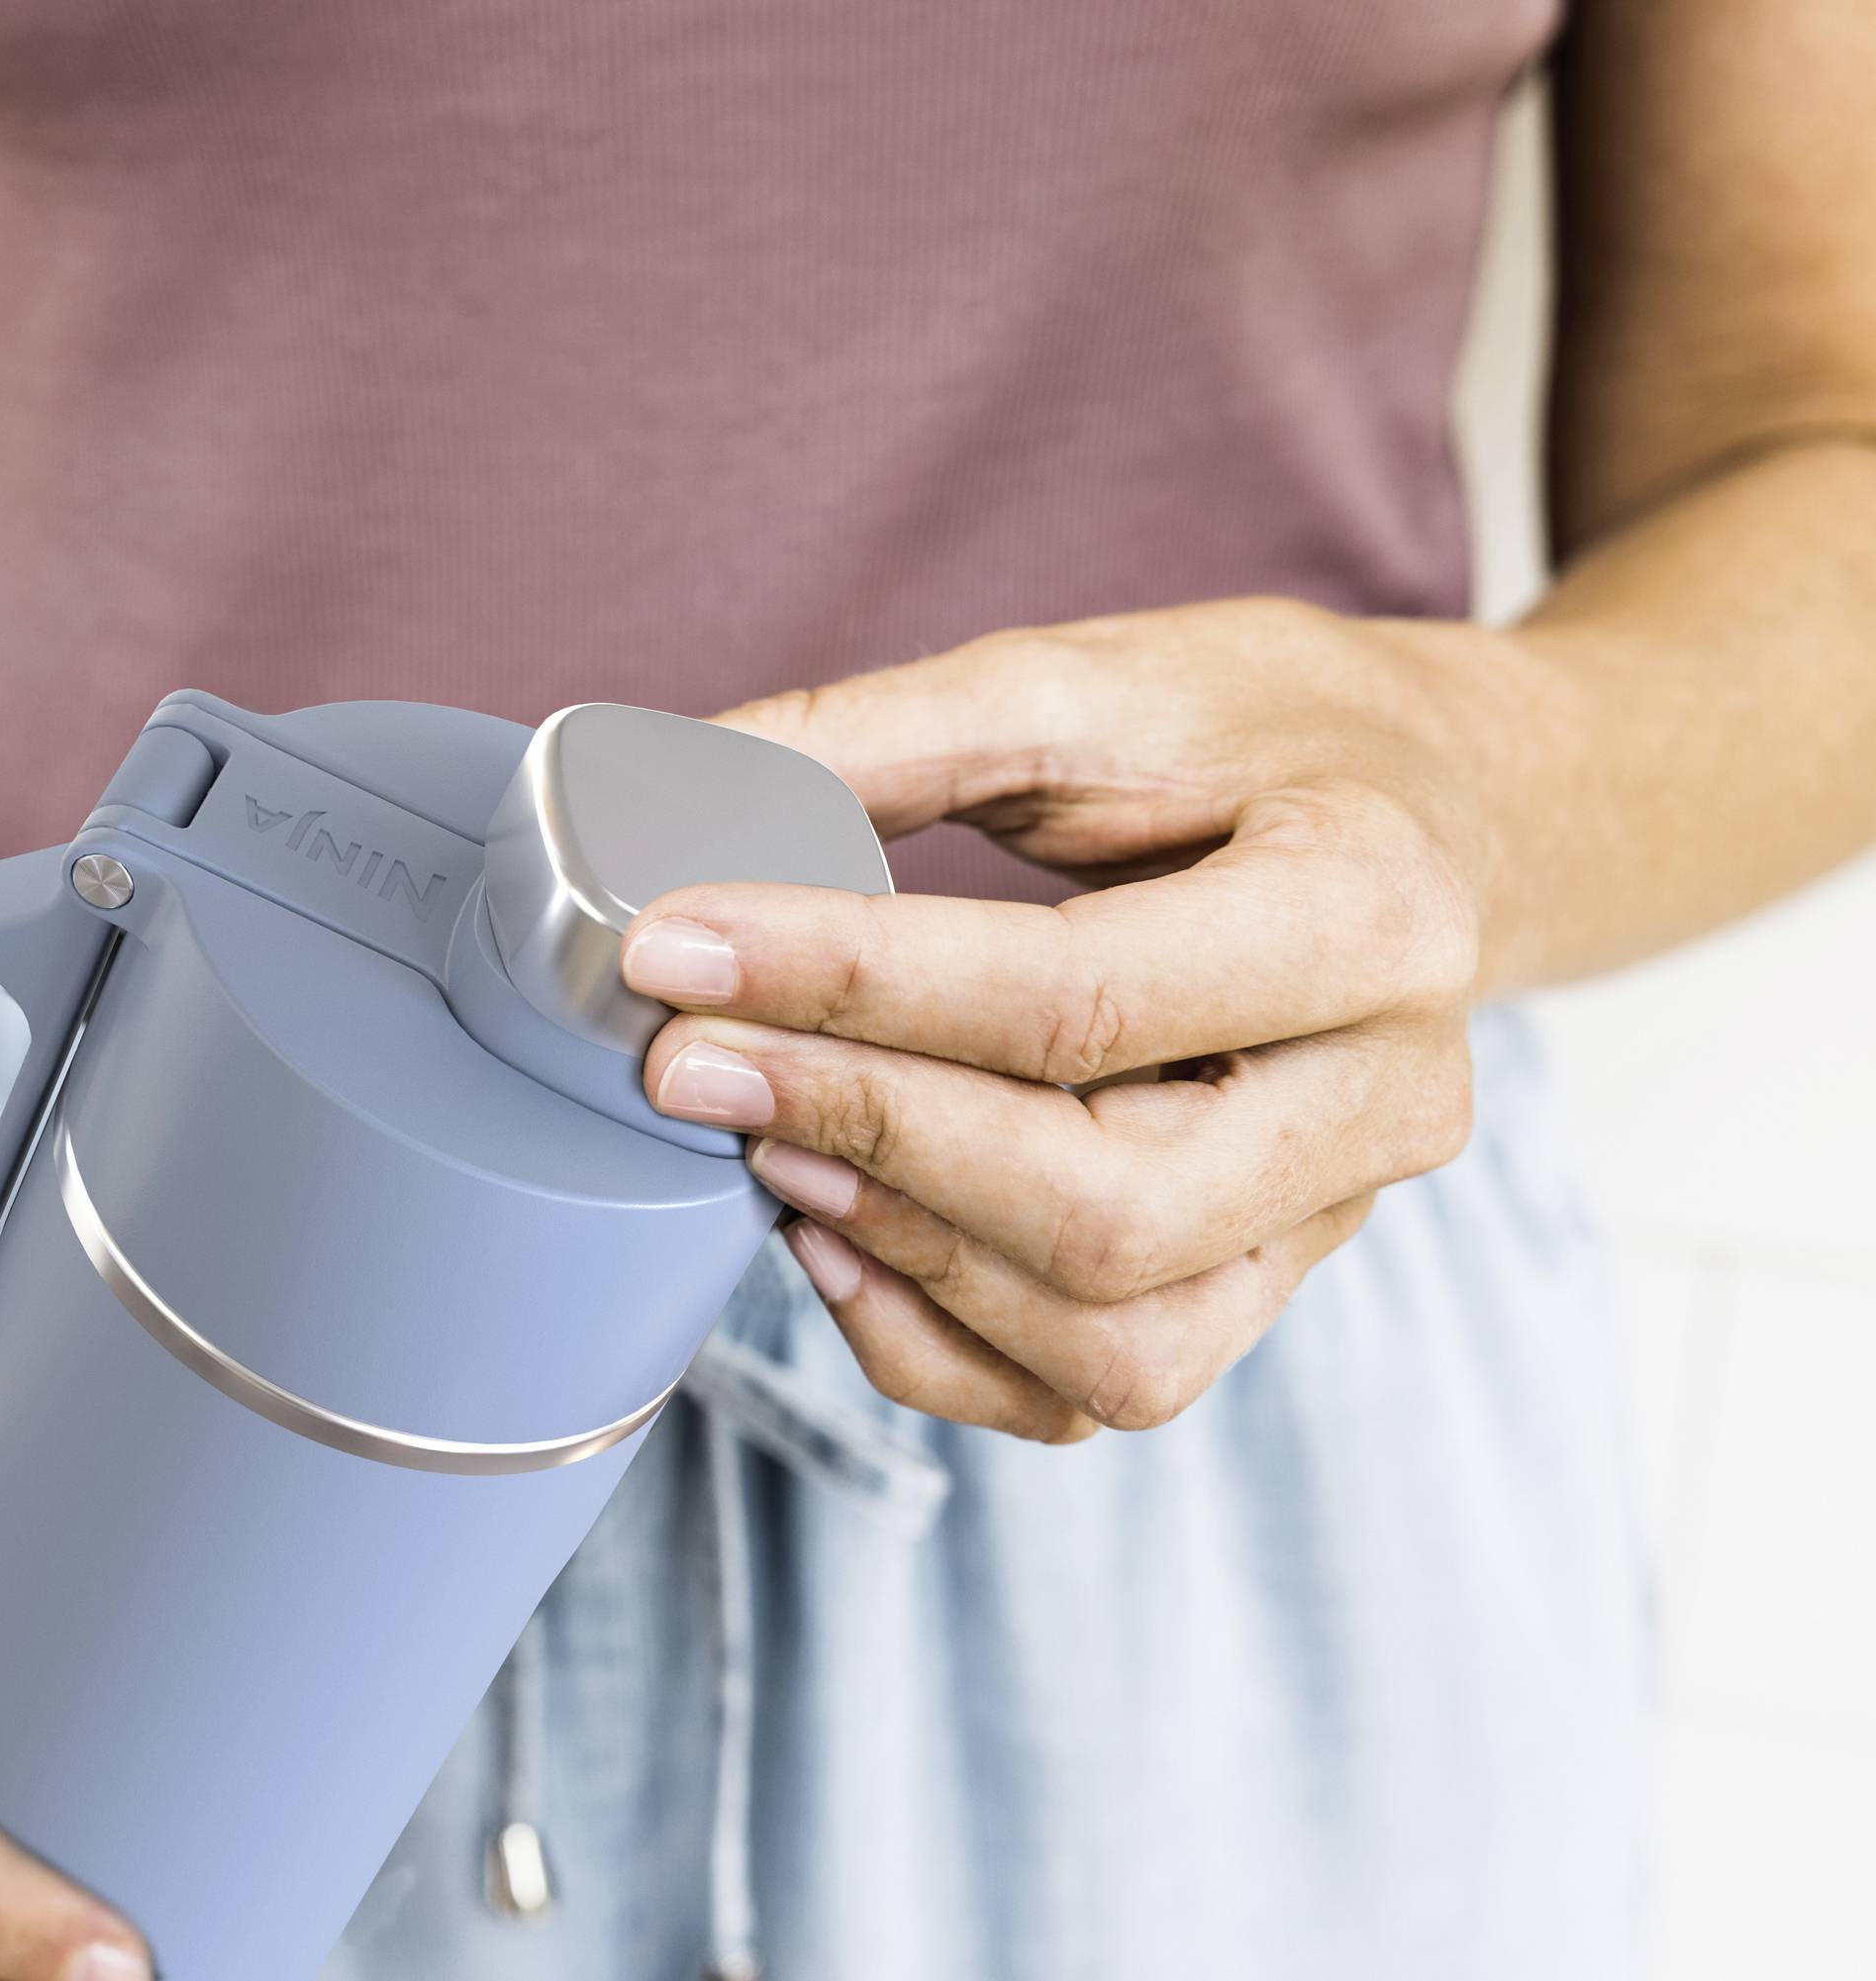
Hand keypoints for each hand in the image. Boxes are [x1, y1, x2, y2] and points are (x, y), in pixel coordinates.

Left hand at [624, 598, 1517, 1441]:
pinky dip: (939, 1340)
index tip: (670, 948)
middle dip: (869, 1134)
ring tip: (764, 1138)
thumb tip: (670, 791)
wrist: (1445, 817)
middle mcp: (1386, 1099)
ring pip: (1112, 1344)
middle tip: (690, 1061)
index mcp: (1372, 914)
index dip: (847, 984)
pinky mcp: (1265, 1283)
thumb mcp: (1098, 679)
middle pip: (1105, 1206)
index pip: (1077, 998)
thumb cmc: (1268, 736)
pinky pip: (1095, 1395)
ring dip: (902, 1252)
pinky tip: (836, 1229)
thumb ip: (889, 731)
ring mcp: (1335, 1220)